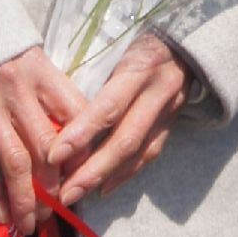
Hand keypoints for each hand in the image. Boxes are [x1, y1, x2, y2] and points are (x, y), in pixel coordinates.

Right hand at [0, 44, 89, 234]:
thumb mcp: (19, 53)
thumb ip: (42, 87)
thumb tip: (67, 131)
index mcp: (39, 69)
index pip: (76, 113)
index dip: (85, 149)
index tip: (85, 173)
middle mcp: (16, 89)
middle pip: (49, 147)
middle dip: (57, 186)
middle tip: (58, 210)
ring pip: (17, 164)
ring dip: (27, 201)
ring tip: (31, 223)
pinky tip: (0, 213)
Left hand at [48, 34, 190, 210]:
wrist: (184, 43)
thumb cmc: (135, 41)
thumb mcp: (114, 47)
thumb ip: (91, 77)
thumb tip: (54, 111)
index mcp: (139, 69)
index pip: (108, 107)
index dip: (81, 134)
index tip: (53, 155)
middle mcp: (157, 93)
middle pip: (125, 140)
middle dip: (92, 170)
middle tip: (64, 193)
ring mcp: (169, 112)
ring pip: (138, 153)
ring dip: (106, 178)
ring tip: (76, 195)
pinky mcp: (173, 124)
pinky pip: (149, 155)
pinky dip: (125, 174)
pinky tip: (103, 188)